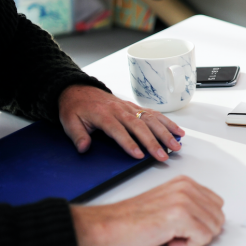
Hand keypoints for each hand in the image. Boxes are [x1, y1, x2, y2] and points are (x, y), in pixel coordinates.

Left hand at [58, 84, 184, 161]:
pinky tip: (177, 131)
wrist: (79, 90)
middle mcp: (120, 110)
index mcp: (103, 115)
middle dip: (153, 141)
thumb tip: (83, 147)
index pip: (118, 130)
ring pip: (151, 119)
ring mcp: (130, 108)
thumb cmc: (76, 107)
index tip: (138, 154)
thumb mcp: (69, 121)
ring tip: (175, 145)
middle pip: (140, 126)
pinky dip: (167, 122)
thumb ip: (77, 135)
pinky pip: (154, 114)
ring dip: (165, 133)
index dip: (129, 143)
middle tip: (163, 155)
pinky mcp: (135, 107)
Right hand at [71, 175, 224, 245]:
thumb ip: (190, 205)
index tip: (184, 226)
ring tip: (171, 236)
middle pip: (218, 217)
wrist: (108, 226)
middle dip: (202, 231)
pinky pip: (203, 238)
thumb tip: (211, 219)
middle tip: (178, 234)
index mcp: (185, 183)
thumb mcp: (167, 203)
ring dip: (194, 239)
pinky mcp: (180, 216)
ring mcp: (184, 200)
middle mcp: (186, 188)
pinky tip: (169, 240)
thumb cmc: (132, 220)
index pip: (217, 204)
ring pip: (213, 229)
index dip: (203, 222)